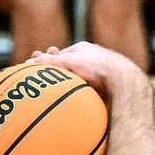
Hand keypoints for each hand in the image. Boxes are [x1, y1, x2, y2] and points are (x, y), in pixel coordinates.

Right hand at [28, 42, 145, 96]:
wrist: (125, 82)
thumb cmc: (98, 67)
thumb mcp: (70, 62)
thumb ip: (49, 62)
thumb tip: (29, 63)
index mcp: (83, 50)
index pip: (59, 56)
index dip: (46, 63)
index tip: (33, 70)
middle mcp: (91, 62)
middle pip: (67, 69)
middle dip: (54, 75)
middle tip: (40, 82)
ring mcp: (97, 76)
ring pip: (76, 83)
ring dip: (65, 88)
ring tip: (52, 95)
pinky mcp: (103, 90)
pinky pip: (85, 94)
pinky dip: (76, 97)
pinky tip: (70, 103)